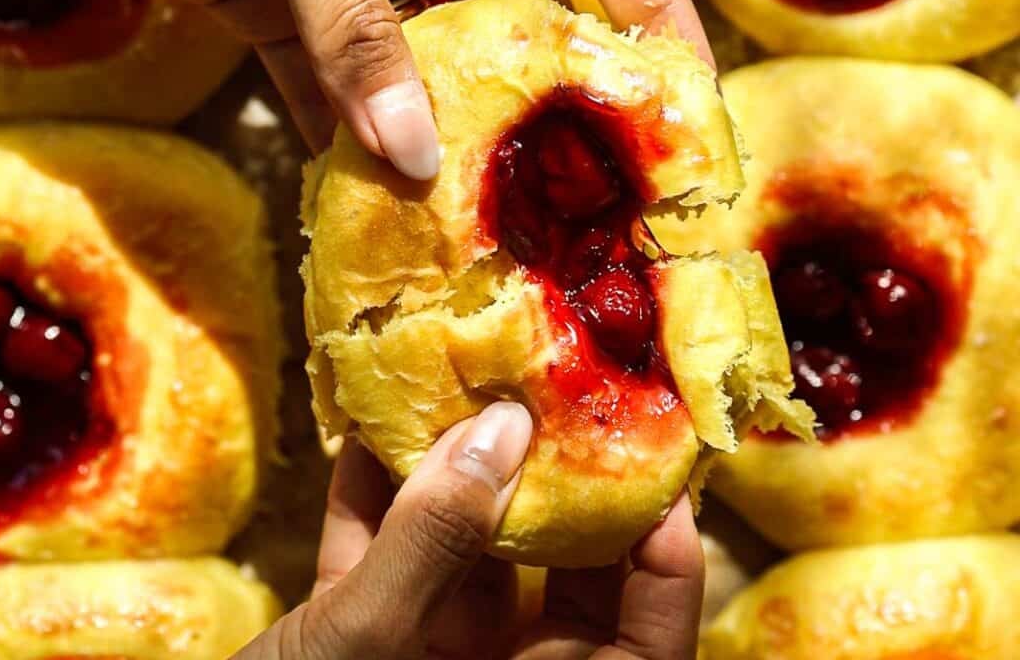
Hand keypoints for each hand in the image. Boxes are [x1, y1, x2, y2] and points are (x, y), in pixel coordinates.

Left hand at [67, 0, 710, 177]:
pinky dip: (349, 138)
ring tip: (474, 218)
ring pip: (425, 67)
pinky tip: (374, 202)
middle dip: (540, 106)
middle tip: (578, 194)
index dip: (653, 17)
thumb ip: (361, 35)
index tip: (686, 100)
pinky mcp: (294, 6)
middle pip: (516, 26)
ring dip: (439, 136)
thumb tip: (413, 162)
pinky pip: (337, 83)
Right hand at [233, 401, 704, 659]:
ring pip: (465, 555)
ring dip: (451, 475)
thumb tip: (505, 428)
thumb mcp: (366, 643)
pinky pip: (384, 557)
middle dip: (548, 484)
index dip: (664, 548)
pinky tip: (365, 430)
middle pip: (560, 579)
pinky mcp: (359, 634)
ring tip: (458, 390)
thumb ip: (435, 540)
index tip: (649, 452)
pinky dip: (373, 499)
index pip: (647, 636)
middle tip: (548, 398)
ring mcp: (428, 656)